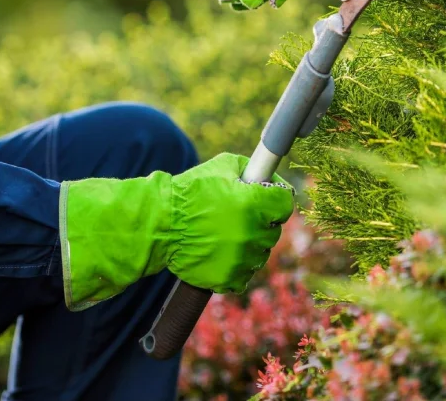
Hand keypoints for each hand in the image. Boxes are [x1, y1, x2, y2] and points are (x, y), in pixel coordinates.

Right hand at [59, 153, 294, 310]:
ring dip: (249, 246)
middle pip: (273, 230)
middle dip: (261, 222)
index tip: (266, 201)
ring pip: (260, 254)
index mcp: (254, 203)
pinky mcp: (229, 278)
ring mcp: (241, 258)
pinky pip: (244, 276)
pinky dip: (236, 268)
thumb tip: (270, 177)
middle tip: (239, 217)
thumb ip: (251, 169)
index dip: (276, 200)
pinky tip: (222, 255)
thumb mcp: (222, 166)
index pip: (285, 204)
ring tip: (226, 236)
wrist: (160, 224)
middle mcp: (252, 233)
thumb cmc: (190, 192)